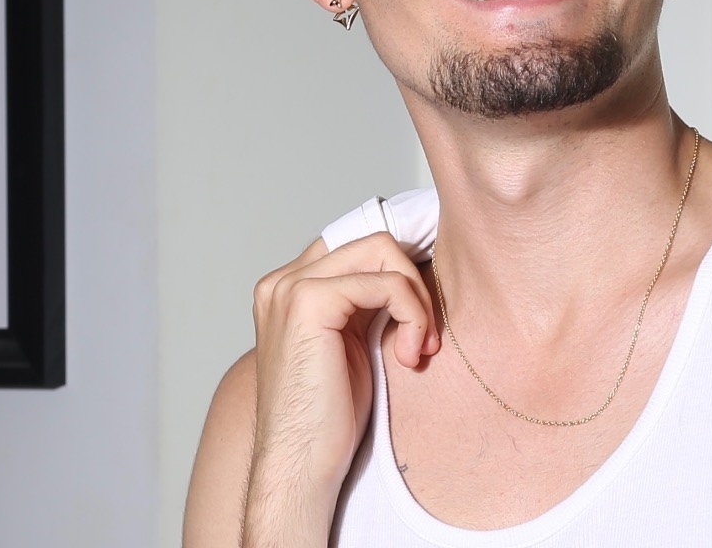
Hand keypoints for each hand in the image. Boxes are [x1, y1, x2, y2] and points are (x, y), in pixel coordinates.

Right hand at [243, 232, 439, 546]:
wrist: (301, 471)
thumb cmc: (330, 419)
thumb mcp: (354, 341)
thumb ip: (368, 299)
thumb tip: (416, 264)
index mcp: (291, 286)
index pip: (361, 245)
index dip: (402, 269)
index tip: (427, 307)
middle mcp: (284, 279)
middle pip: (376, 241)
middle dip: (415, 283)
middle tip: (427, 336)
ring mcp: (291, 287)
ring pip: (384, 250)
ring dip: (417, 299)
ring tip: (420, 348)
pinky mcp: (308, 302)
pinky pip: (387, 282)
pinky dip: (413, 313)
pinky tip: (410, 355)